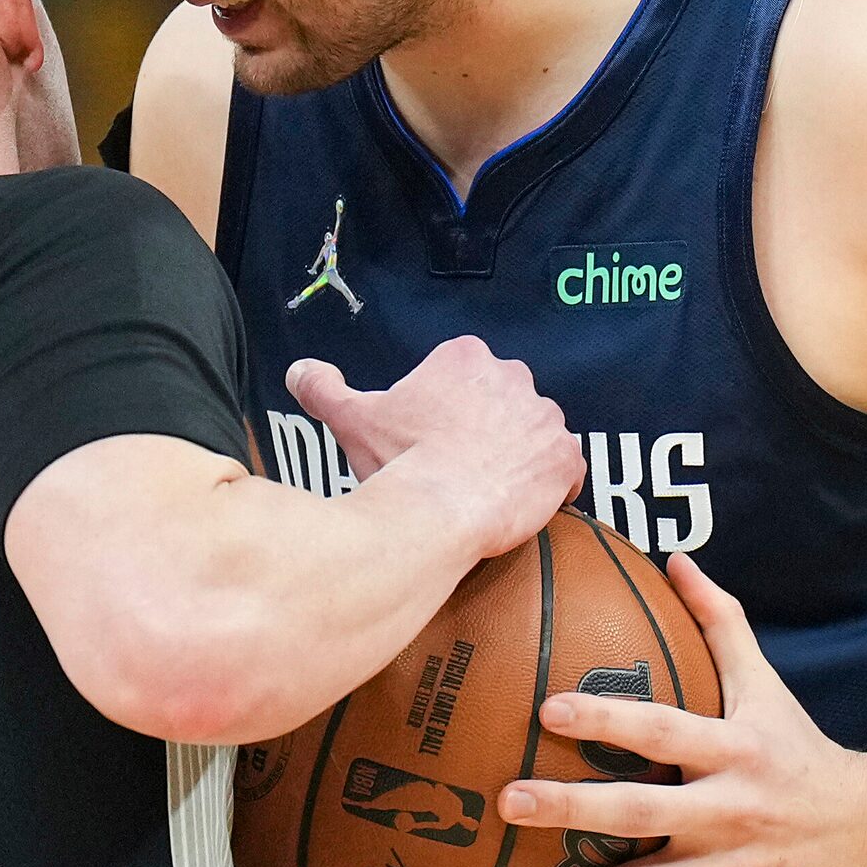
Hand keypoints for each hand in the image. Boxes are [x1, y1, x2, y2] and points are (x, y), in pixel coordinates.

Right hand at [287, 335, 583, 557]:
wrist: (438, 509)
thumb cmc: (399, 460)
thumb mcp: (351, 418)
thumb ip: (324, 389)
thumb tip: (299, 371)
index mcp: (465, 358)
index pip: (464, 378)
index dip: (447, 411)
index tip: (431, 439)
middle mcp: (513, 376)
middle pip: (503, 401)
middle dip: (488, 428)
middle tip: (459, 465)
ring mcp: (544, 417)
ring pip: (534, 433)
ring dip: (520, 455)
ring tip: (489, 488)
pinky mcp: (566, 457)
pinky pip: (567, 470)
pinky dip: (553, 485)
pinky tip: (525, 503)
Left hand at [492, 555, 866, 866]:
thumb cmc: (805, 754)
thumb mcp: (767, 686)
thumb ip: (718, 622)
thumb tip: (675, 557)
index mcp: (734, 751)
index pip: (664, 730)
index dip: (609, 716)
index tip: (546, 706)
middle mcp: (729, 814)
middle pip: (640, 813)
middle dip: (572, 809)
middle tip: (506, 802)